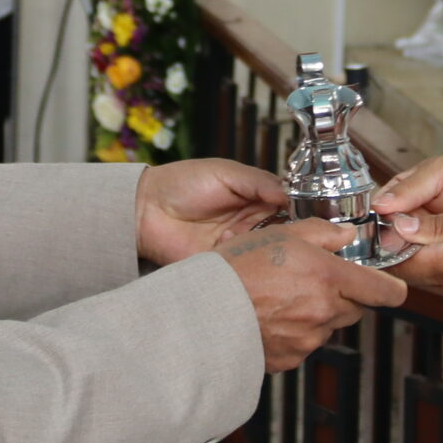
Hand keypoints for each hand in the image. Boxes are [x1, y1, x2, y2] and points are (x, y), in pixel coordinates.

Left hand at [136, 158, 287, 265]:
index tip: (296, 212)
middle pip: (282, 235)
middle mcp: (250, 225)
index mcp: (255, 200)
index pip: (288, 209)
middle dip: (281, 233)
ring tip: (242, 231)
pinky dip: (240, 258)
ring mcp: (237, 246)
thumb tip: (289, 192)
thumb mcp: (226, 173)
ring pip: (265, 253)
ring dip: (259, 245)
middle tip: (271, 224)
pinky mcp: (223, 265)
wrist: (146, 208)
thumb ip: (259, 182)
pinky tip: (226, 242)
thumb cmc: (182, 184)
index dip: (295, 212)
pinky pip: (243, 269)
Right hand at [219, 221, 407, 372]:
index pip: (385, 292)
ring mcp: (308, 340)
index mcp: (328, 278)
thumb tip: (346, 234)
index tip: (388, 285)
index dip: (390, 288)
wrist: (203, 313)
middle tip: (312, 280)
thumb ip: (321, 232)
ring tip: (281, 298)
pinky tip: (270, 318)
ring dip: (315, 314)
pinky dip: (294, 333)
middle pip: (355, 308)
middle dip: (342, 295)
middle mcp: (324, 312)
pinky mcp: (291, 359)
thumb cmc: (236, 269)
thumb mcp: (280, 233)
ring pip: (327, 326)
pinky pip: (304, 345)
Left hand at [387, 194, 442, 312]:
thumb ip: (438, 222)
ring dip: (426, 258)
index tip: (386, 219)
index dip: (387, 238)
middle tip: (407, 220)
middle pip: (412, 273)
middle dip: (404, 249)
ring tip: (434, 229)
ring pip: (431, 280)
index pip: (399, 259)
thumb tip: (400, 224)